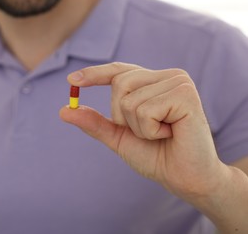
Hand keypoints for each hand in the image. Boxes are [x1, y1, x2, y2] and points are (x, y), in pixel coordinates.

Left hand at [59, 62, 226, 198]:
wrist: (183, 178)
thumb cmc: (155, 156)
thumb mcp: (119, 137)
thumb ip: (95, 122)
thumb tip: (64, 110)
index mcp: (153, 82)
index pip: (119, 71)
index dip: (95, 74)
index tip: (71, 81)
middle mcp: (167, 76)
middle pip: (118, 83)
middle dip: (123, 116)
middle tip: (148, 131)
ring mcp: (178, 82)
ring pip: (128, 100)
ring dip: (138, 127)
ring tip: (161, 134)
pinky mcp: (185, 94)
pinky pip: (144, 110)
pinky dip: (149, 130)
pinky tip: (169, 134)